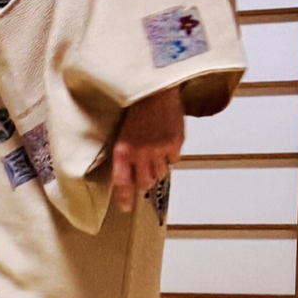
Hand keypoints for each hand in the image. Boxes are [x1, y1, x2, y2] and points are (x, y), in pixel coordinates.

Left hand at [112, 87, 185, 212]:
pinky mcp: (175, 142)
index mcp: (123, 150)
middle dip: (144, 180)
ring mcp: (159, 149)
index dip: (125, 198)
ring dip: (158, 168)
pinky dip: (171, 155)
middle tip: (145, 171)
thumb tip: (131, 175)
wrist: (156, 89)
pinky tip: (166, 141)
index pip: (122, 182)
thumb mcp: (122, 132)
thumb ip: (126, 154)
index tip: (126, 208)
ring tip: (155, 152)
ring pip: (160, 173)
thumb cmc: (136, 108)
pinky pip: (174, 160)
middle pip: (144, 182)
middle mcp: (140, 153)